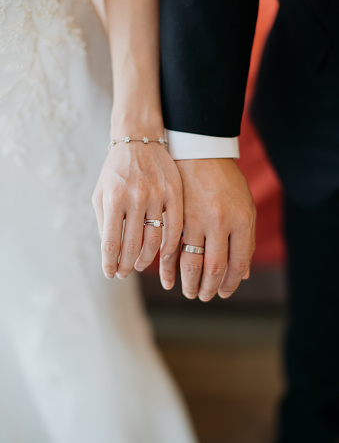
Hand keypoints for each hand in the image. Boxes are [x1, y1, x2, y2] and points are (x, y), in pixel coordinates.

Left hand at [92, 140, 182, 279]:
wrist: (139, 140)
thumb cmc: (116, 171)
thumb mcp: (101, 193)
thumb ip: (103, 222)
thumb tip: (110, 253)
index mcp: (113, 199)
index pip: (110, 243)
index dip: (110, 264)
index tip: (110, 273)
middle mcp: (135, 197)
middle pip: (132, 246)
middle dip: (126, 266)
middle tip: (124, 273)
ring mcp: (157, 195)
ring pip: (154, 241)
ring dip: (146, 260)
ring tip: (140, 265)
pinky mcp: (175, 193)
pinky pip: (174, 228)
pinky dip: (169, 247)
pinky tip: (162, 254)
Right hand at [160, 159, 255, 300]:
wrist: (199, 152)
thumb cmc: (226, 181)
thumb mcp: (245, 206)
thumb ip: (245, 240)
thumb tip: (243, 274)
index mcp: (241, 220)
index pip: (236, 263)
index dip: (230, 283)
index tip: (223, 293)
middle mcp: (219, 222)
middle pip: (213, 267)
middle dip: (208, 289)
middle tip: (203, 297)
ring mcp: (195, 219)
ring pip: (190, 262)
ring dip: (188, 283)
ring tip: (188, 293)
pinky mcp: (175, 216)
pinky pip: (170, 249)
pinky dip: (167, 268)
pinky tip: (168, 280)